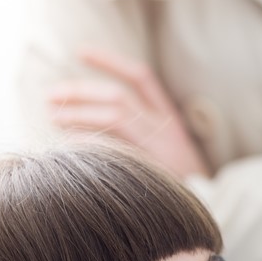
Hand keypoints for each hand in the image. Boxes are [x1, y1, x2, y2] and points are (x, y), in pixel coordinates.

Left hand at [48, 48, 209, 177]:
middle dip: (80, 91)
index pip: (140, 76)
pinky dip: (87, 142)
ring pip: (115, 115)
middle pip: (118, 96)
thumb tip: (91, 119)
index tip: (80, 51)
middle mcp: (166, 128)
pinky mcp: (153, 169)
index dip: (109, 60)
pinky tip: (68, 145)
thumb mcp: (167, 151)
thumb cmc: (180, 183)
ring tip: (53, 117)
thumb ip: (140, 133)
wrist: (210, 209)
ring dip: (79, 114)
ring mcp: (160, 148)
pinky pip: (113, 148)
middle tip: (51, 95)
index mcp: (170, 118)